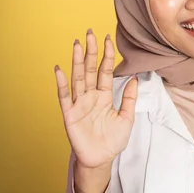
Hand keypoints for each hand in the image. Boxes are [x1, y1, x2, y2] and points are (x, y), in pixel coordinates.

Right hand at [54, 29, 137, 169]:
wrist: (101, 159)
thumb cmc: (113, 140)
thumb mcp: (127, 117)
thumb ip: (129, 98)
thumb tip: (134, 78)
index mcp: (104, 96)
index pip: (105, 71)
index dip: (107, 56)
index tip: (108, 39)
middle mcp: (90, 96)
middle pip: (90, 70)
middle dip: (91, 51)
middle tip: (90, 33)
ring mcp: (79, 104)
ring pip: (78, 78)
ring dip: (77, 61)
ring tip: (78, 44)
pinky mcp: (69, 115)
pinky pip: (64, 96)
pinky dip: (61, 83)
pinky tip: (59, 69)